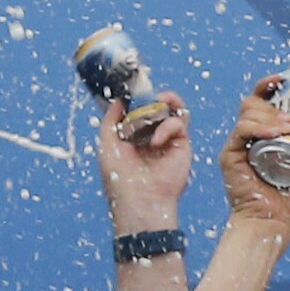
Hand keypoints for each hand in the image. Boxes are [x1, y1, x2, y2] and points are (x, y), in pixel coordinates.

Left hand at [98, 90, 192, 233]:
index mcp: (132, 137)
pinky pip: (179, 122)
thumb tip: (118, 100)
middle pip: (157, 106)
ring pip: (173, 110)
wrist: (141, 199)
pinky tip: (157, 142)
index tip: (132, 91)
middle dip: (152, 97)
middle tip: (148, 95)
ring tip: (160, 102)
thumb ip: (110, 121)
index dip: (137, 100)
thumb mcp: (107, 146)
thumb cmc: (121, 178)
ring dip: (166, 102)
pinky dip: (168, 126)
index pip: (137, 110)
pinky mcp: (182, 143)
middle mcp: (150, 136)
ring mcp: (167, 139)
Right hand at [216, 78, 289, 229]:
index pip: (265, 101)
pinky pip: (241, 130)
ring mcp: (240, 145)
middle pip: (255, 102)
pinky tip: (276, 133)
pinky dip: (258, 127)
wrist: (276, 223)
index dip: (271, 84)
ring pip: (248, 112)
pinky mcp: (230, 155)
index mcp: (270, 135)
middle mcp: (252, 136)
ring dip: (271, 116)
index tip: (286, 78)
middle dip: (273, 99)